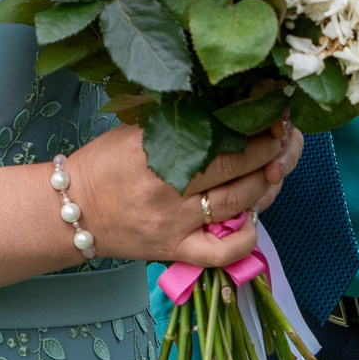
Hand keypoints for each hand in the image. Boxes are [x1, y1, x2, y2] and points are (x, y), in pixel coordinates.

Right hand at [66, 122, 302, 269]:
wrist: (71, 212)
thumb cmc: (103, 165)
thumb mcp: (134, 131)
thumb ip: (176, 122)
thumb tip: (225, 107)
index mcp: (156, 151)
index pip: (221, 138)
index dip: (256, 128)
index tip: (276, 116)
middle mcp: (168, 189)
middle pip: (237, 170)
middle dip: (272, 151)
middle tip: (287, 138)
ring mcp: (174, 223)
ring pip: (237, 205)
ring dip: (267, 185)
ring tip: (279, 167)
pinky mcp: (174, 251)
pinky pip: (221, 253)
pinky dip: (246, 239)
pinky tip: (255, 219)